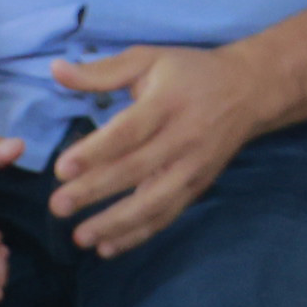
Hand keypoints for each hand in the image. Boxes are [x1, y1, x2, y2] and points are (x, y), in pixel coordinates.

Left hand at [46, 46, 271, 256]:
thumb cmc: (191, 72)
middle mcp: (184, 137)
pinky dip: (139, 234)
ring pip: (155, 201)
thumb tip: (55, 70)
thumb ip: (103, 71)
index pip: (129, 131)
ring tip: (80, 237)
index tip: (61, 169)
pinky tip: (108, 247)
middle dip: (96, 191)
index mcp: (168, 102)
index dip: (96, 152)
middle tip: (58, 206)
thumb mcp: (150, 58)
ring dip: (116, 222)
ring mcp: (194, 166)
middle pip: (137, 169)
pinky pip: (168, 214)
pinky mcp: (199, 185)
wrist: (250, 90)